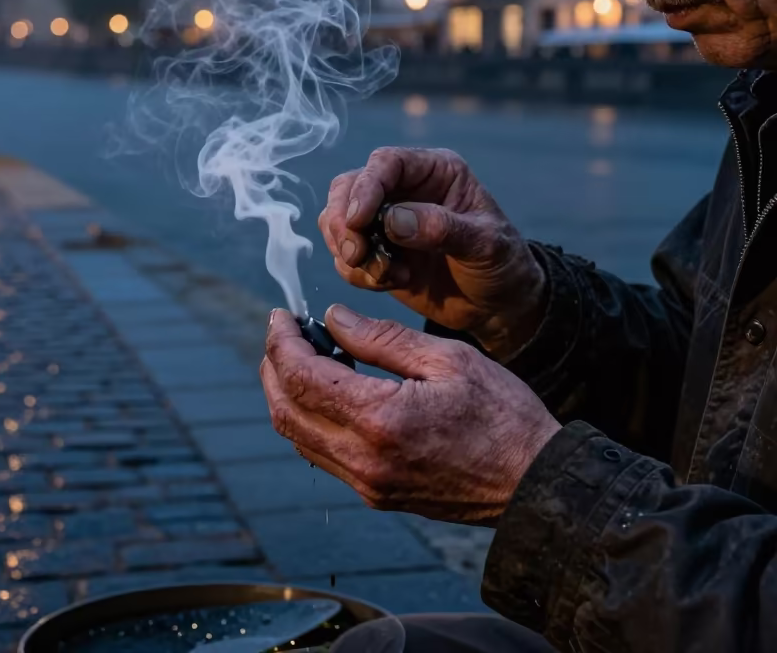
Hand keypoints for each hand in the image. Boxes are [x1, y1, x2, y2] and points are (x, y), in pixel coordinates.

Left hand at [261, 305, 560, 522]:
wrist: (535, 486)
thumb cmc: (503, 416)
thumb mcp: (448, 359)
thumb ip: (382, 338)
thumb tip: (332, 318)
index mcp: (379, 420)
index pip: (300, 376)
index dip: (281, 340)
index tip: (280, 314)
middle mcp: (363, 459)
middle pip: (285, 410)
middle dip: (273, 365)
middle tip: (283, 331)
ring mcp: (367, 483)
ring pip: (297, 436)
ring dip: (286, 393)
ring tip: (303, 354)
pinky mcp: (376, 494)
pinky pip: (322, 454)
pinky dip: (310, 417)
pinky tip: (330, 389)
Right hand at [319, 147, 545, 355]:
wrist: (498, 305)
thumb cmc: (502, 264)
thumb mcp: (486, 244)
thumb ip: (442, 228)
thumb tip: (393, 220)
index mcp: (434, 171)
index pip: (386, 163)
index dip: (366, 187)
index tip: (358, 220)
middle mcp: (404, 188)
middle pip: (348, 186)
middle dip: (343, 221)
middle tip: (355, 253)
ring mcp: (385, 220)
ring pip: (337, 220)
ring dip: (349, 251)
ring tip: (385, 275)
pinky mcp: (375, 250)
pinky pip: (344, 254)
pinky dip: (356, 272)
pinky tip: (390, 282)